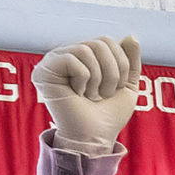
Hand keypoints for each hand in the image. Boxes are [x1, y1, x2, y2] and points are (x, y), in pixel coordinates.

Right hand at [32, 36, 143, 152]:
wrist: (94, 137)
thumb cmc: (107, 115)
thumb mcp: (126, 86)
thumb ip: (130, 61)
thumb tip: (131, 36)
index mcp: (83, 57)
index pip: (107, 41)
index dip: (120, 64)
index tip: (114, 89)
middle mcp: (66, 55)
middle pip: (99, 42)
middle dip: (112, 72)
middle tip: (103, 94)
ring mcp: (53, 62)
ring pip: (87, 49)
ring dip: (98, 78)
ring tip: (91, 95)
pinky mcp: (43, 71)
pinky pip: (73, 59)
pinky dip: (83, 79)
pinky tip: (77, 94)